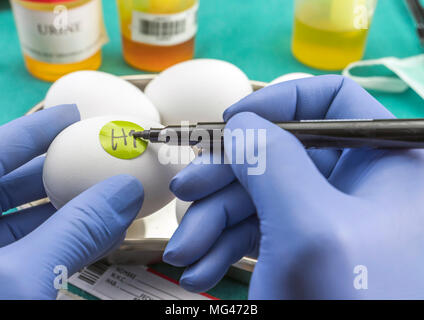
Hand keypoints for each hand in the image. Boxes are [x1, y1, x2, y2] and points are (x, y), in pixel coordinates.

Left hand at [0, 105, 143, 298]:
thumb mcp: (22, 276)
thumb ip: (75, 232)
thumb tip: (125, 193)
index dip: (35, 127)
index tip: (71, 114)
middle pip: (11, 181)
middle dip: (58, 167)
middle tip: (95, 156)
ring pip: (24, 218)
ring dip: (67, 209)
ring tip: (105, 198)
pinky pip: (30, 250)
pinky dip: (63, 241)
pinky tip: (93, 238)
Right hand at [163, 75, 423, 298]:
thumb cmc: (347, 307)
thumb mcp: (307, 227)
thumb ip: (271, 160)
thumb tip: (242, 122)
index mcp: (386, 162)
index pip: (331, 100)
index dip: (277, 101)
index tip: (229, 124)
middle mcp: (358, 183)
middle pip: (279, 151)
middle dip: (226, 175)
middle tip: (185, 193)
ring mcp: (325, 217)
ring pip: (259, 193)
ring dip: (214, 219)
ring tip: (184, 253)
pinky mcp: (300, 246)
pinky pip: (256, 228)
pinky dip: (224, 244)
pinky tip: (199, 268)